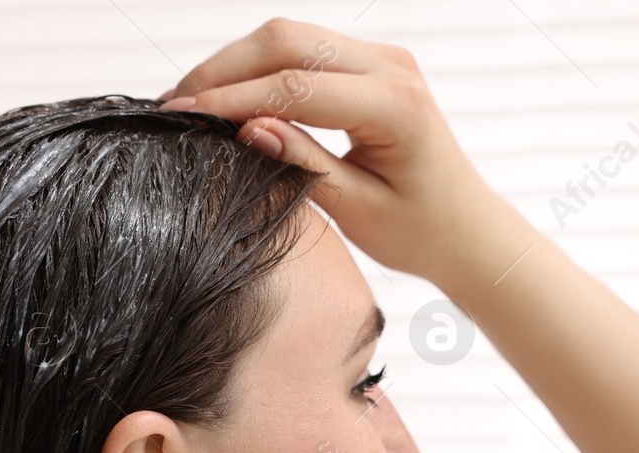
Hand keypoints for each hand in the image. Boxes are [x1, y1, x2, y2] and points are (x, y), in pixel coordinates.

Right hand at [158, 17, 499, 288]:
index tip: (183, 115)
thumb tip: (246, 128)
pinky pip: (304, 49)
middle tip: (174, 103)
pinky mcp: (370, 63)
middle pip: (286, 42)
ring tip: (191, 97)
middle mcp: (391, 67)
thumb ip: (303, 163)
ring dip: (235, 63)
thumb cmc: (419, 230)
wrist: (464, 228)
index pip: (294, 88)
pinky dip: (259, 66)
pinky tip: (227, 93)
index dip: (231, 99)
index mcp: (394, 105)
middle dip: (223, 70)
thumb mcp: (356, 209)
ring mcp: (382, 58)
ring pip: (289, 37)